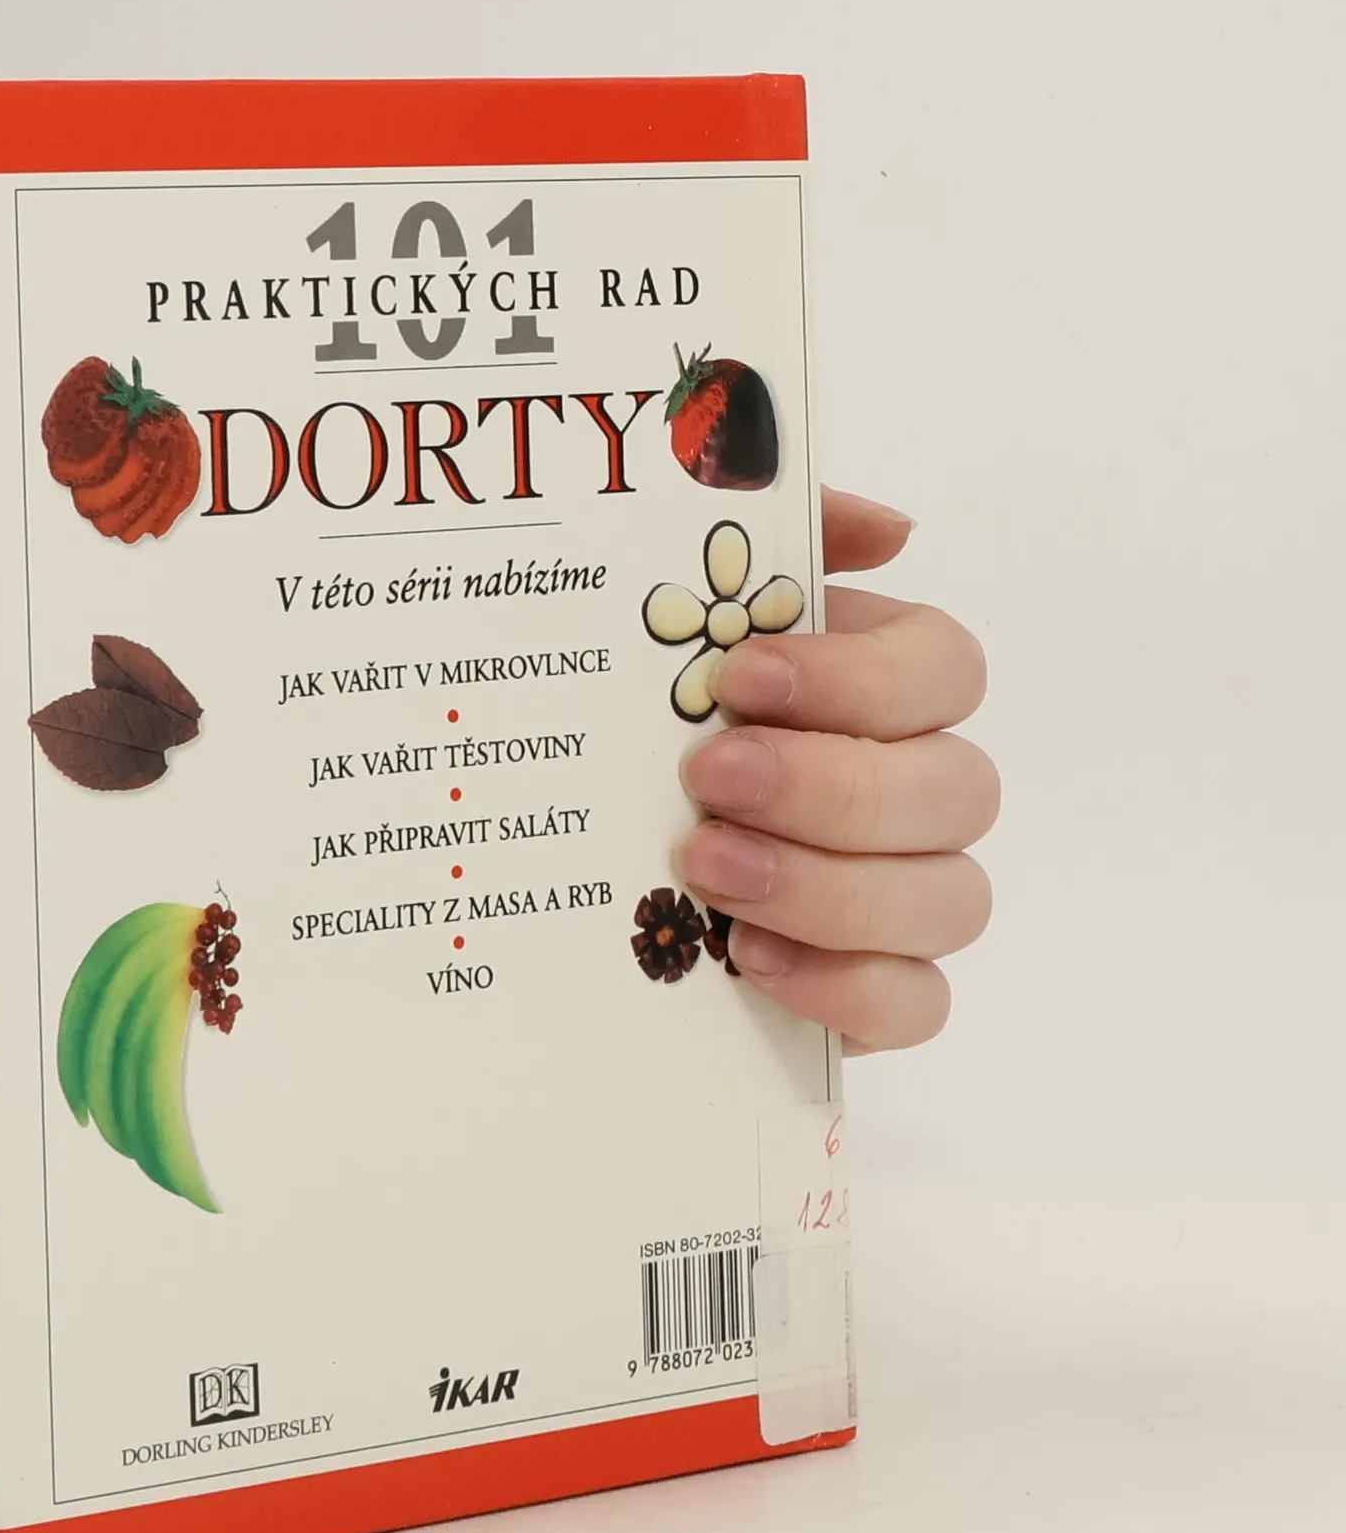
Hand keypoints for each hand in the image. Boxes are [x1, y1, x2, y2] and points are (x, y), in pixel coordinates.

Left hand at [674, 488, 995, 1052]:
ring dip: (831, 887)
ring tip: (708, 871)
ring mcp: (908, 898)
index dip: (860, 676)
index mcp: (882, 689)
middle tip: (711, 779)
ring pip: (952, 899)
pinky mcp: (878, 992)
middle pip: (958, 788)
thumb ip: (780, 546)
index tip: (742, 678)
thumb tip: (891, 529)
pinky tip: (749, 960)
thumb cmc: (647, 725)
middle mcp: (916, 792)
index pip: (945, 668)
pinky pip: (919, 1003)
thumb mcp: (676, 614)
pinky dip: (845, 987)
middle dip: (833, 786)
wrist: (574, 861)